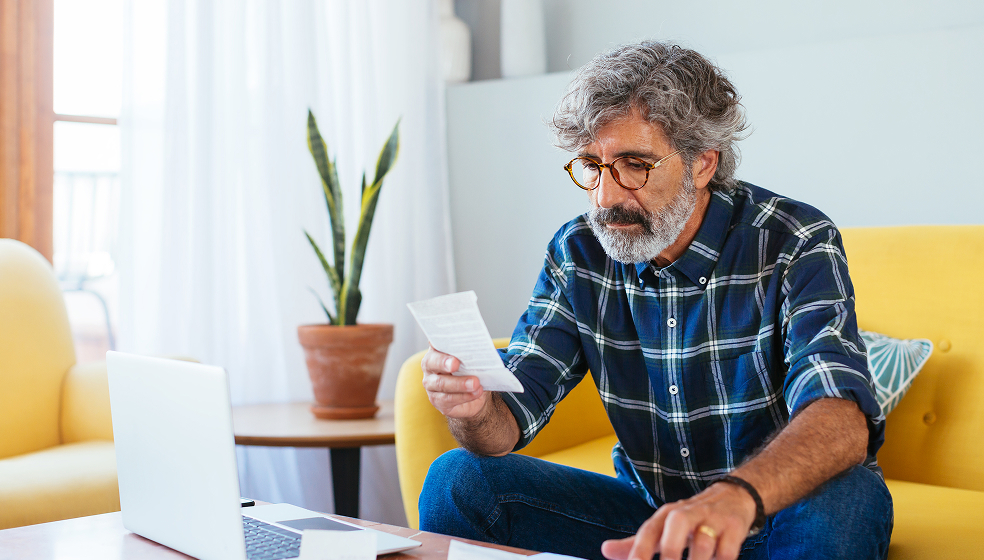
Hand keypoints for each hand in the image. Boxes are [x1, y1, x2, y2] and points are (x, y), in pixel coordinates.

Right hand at [420, 345, 487, 417]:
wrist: (474, 393)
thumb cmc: (472, 370)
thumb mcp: (473, 359)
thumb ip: (472, 352)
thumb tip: (482, 349)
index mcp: (437, 350)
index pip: (434, 341)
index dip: (439, 340)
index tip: (448, 339)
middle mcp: (430, 365)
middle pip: (432, 363)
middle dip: (444, 362)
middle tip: (455, 364)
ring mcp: (431, 384)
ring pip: (441, 383)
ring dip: (459, 384)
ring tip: (475, 383)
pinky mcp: (437, 400)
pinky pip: (448, 399)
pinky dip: (464, 396)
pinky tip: (475, 393)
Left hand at [601, 482, 755, 559]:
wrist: (733, 497)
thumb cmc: (689, 520)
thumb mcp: (663, 528)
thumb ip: (636, 543)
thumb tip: (605, 550)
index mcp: (666, 515)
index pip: (649, 530)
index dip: (639, 550)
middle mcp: (687, 514)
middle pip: (677, 525)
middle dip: (671, 550)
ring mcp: (712, 520)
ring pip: (705, 541)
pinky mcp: (734, 528)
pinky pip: (727, 550)